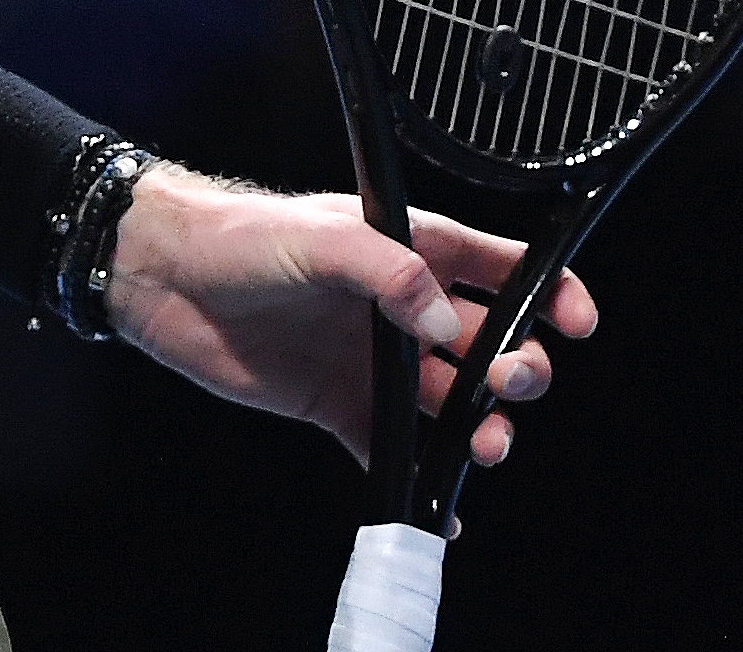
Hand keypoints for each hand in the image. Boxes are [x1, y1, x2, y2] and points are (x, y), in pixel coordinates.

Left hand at [103, 168, 599, 469]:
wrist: (167, 278)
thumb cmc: (242, 235)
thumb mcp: (320, 237)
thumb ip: (389, 274)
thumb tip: (442, 324)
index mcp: (414, 250)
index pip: (503, 269)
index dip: (550, 292)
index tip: (576, 322)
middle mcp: (403, 307)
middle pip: (489, 344)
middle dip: (516, 369)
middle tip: (507, 387)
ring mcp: (375, 359)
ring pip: (450, 403)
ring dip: (478, 429)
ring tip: (483, 449)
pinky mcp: (339, 405)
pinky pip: (392, 447)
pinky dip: (419, 478)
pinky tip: (441, 506)